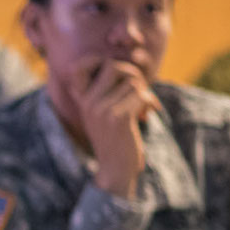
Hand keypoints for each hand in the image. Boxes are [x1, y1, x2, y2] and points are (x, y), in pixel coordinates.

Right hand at [70, 57, 162, 199]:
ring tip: (142, 108)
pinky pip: (141, 94)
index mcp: (82, 99)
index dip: (97, 60)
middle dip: (132, 75)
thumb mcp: (103, 113)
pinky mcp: (117, 118)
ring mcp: (100, 110)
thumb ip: (108, 90)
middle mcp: (87, 102)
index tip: (112, 72)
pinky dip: (149, 102)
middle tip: (137, 90)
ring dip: (143, 92)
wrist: (115, 169)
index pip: (79, 66)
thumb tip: (132, 66)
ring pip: (133, 81)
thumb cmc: (114, 139)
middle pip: (113, 66)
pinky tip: (147, 114)